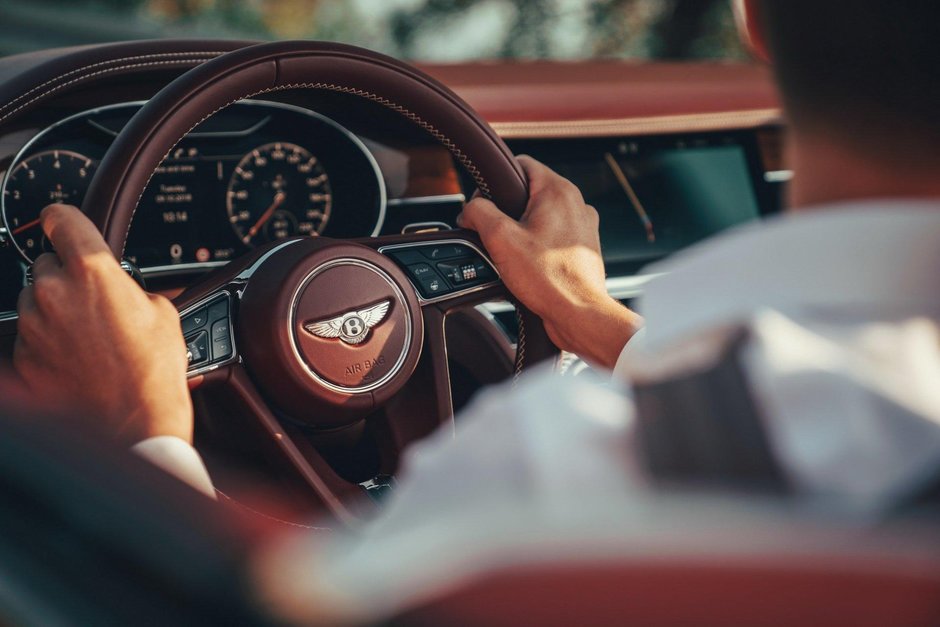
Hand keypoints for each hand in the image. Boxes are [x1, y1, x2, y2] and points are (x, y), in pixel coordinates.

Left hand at [14, 204, 193, 444]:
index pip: (61, 218)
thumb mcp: (164, 316)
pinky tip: (78, 361)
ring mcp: (33, 326)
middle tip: (97, 305)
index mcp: (92, 271)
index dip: (64, 219)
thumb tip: (125, 288)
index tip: (63, 222)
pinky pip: (31, 337)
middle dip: (68, 279)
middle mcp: (53, 292)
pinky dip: (49, 344)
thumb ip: (134, 288)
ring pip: (36, 301)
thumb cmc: (153, 375)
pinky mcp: (22, 357)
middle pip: (47, 264)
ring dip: (56, 312)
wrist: (133, 428)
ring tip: (90, 340)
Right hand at [458, 156, 642, 368]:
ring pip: (540, 217)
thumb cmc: (548, 278)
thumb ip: (479, 213)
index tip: (483, 205)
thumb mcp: (500, 239)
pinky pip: (551, 238)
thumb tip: (469, 210)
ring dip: (521, 232)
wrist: (578, 313)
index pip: (520, 164)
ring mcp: (582, 226)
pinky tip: (527, 268)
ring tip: (511, 255)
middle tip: (494, 235)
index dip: (494, 182)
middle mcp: (575, 204)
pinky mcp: (582, 248)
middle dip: (506, 212)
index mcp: (558, 191)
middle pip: (529, 192)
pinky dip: (536, 248)